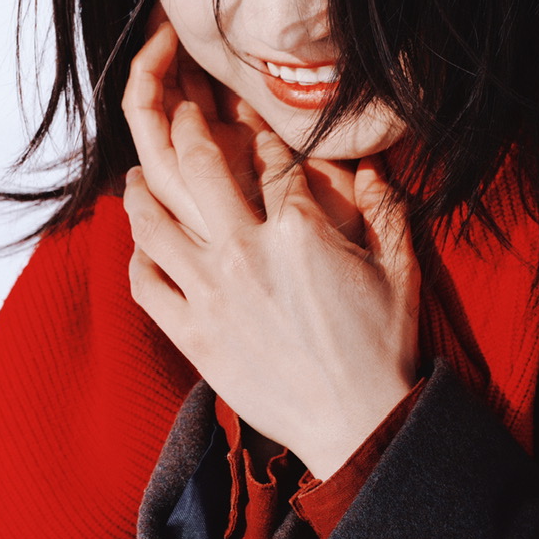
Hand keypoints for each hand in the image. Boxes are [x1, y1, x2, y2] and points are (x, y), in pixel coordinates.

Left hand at [122, 20, 419, 478]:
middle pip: (196, 165)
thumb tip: (368, 168)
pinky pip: (143, 284)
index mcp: (299, 229)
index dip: (255, 131)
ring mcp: (211, 295)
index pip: (265, 156)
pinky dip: (136, 257)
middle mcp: (245, 252)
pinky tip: (142, 247)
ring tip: (138, 173)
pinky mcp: (191, 336)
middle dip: (182, 125)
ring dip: (139, 187)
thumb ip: (386, 209)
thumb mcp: (402, 269)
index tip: (244, 122)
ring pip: (151, 220)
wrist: (359, 425)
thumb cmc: (384, 350)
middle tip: (178, 113)